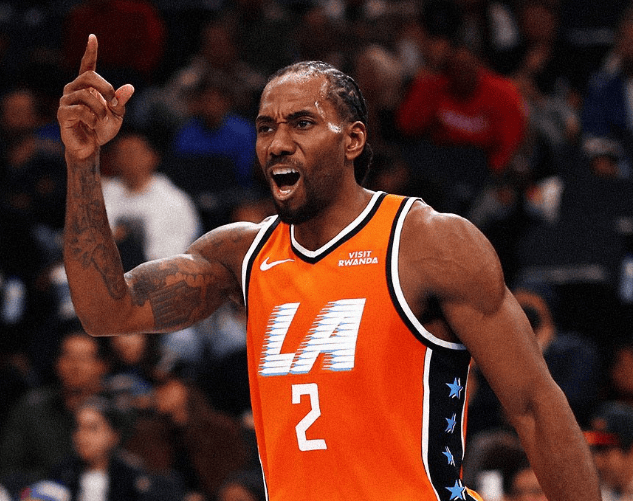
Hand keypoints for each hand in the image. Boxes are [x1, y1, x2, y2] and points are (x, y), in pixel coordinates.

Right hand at [57, 34, 134, 159]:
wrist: (90, 147)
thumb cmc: (102, 129)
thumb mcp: (117, 115)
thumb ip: (121, 101)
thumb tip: (130, 87)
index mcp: (87, 86)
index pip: (87, 64)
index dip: (90, 51)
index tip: (93, 37)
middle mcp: (74, 89)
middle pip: (89, 76)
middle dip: (106, 88)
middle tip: (114, 103)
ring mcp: (66, 100)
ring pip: (86, 96)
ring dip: (100, 109)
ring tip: (102, 120)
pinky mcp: (62, 113)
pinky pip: (79, 110)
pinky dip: (92, 118)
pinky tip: (93, 124)